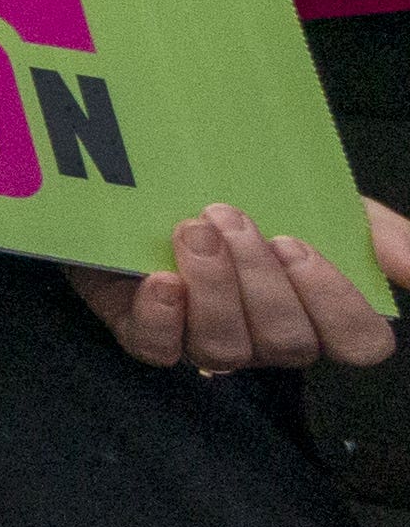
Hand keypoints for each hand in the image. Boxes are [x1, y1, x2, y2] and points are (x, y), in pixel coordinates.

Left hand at [63, 199, 407, 372]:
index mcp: (317, 312)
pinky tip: (161, 280)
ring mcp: (206, 340)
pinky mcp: (144, 332)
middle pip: (289, 343)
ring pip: (226, 349)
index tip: (296, 244)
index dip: (334, 303)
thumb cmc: (247, 193)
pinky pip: (158, 351)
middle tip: (228, 217)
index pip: (359, 342)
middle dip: (261, 280)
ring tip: (192, 231)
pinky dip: (161, 318)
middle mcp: (268, 337)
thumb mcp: (325, 203)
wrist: (149, 176)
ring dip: (212, 286)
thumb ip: (381, 236)